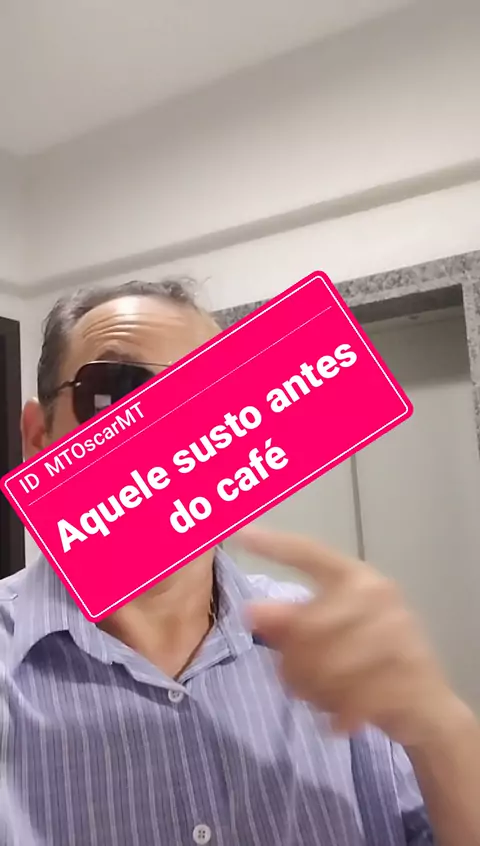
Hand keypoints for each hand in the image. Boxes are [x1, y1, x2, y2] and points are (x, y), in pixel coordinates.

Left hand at [239, 526, 462, 747]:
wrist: (429, 705)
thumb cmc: (369, 661)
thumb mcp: (331, 636)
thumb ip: (290, 622)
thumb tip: (250, 613)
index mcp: (359, 577)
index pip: (310, 554)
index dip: (276, 546)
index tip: (241, 534)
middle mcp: (380, 595)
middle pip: (307, 624)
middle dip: (290, 661)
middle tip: (286, 680)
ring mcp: (399, 632)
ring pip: (326, 665)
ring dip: (310, 691)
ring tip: (311, 699)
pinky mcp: (408, 672)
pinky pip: (350, 697)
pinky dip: (336, 713)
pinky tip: (336, 720)